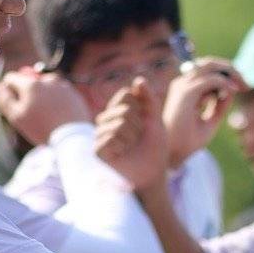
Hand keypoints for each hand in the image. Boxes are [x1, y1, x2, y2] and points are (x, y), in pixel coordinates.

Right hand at [0, 67, 88, 146]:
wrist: (72, 138)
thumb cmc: (42, 128)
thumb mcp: (17, 117)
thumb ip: (5, 100)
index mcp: (31, 84)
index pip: (11, 78)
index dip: (8, 90)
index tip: (13, 104)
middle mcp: (47, 79)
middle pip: (29, 82)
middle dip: (26, 94)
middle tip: (31, 114)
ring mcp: (62, 86)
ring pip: (45, 87)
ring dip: (42, 97)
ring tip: (46, 117)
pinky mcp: (74, 94)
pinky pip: (59, 94)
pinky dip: (55, 102)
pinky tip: (57, 116)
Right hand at [92, 76, 169, 191]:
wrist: (153, 172)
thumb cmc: (155, 147)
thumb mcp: (156, 119)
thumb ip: (149, 99)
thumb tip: (138, 80)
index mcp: (118, 110)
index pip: (125, 94)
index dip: (140, 107)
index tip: (144, 121)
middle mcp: (106, 120)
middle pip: (123, 109)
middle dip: (138, 125)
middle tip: (138, 138)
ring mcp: (100, 134)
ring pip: (118, 123)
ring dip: (132, 136)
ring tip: (132, 146)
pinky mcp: (97, 150)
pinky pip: (108, 137)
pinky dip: (122, 145)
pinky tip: (123, 153)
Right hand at [161, 58, 242, 164]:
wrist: (174, 155)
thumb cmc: (188, 141)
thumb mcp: (210, 121)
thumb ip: (219, 106)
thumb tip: (232, 91)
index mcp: (185, 90)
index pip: (207, 70)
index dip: (226, 74)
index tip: (242, 88)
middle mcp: (182, 84)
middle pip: (208, 63)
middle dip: (230, 70)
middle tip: (246, 85)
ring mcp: (182, 86)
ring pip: (210, 65)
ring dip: (230, 73)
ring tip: (243, 87)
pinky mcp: (186, 93)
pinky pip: (211, 79)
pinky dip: (225, 84)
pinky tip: (233, 92)